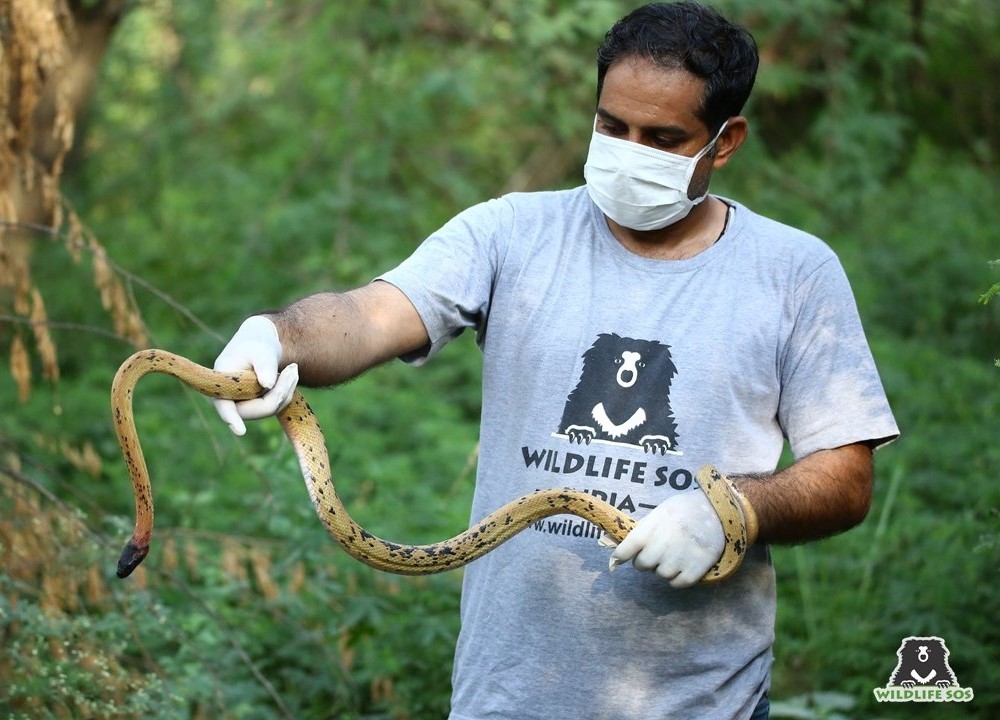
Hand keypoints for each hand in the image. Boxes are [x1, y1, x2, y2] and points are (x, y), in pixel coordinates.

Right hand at [213, 316, 298, 435]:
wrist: (261, 345)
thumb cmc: (256, 344)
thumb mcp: (260, 349)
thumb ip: (264, 365)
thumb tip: (268, 385)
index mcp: (221, 383)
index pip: (225, 406)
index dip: (232, 418)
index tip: (240, 431)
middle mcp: (230, 400)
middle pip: (258, 409)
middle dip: (280, 391)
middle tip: (294, 369)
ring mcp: (243, 406)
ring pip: (271, 408)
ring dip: (286, 390)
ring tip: (292, 368)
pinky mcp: (257, 407)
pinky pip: (277, 406)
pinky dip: (287, 392)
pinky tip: (290, 375)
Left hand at [609, 490, 724, 587]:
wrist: (717, 511)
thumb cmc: (684, 510)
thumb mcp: (660, 512)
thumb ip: (640, 530)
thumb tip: (606, 541)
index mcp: (653, 527)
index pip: (626, 548)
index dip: (620, 556)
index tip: (617, 559)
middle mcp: (664, 544)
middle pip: (642, 565)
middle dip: (645, 561)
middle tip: (656, 553)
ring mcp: (680, 558)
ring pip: (660, 575)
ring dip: (663, 569)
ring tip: (675, 554)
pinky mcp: (696, 569)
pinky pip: (677, 584)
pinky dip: (677, 578)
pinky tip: (684, 564)